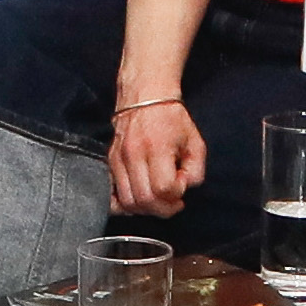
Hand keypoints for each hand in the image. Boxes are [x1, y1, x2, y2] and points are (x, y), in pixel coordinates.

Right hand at [107, 92, 203, 216]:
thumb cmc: (172, 118)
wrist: (144, 96)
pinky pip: (113, 195)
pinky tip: (140, 200)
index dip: (176, 195)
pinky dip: (126, 205)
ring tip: (158, 200)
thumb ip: (195, 171)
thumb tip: (182, 189)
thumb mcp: (195, 142)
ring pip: (128, 202)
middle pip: (145, 200)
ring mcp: (118, 159)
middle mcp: (134, 154)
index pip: (163, 188)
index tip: (181, 187)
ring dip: (146, 209)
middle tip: (173, 202)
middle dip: (163, 208)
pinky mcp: (110, 162)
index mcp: (157, 147)